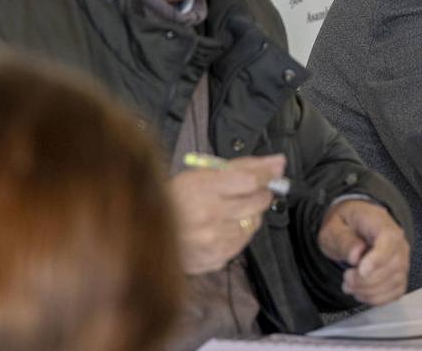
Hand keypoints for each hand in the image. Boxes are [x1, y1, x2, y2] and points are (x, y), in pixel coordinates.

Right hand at [170, 154, 283, 274]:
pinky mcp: (215, 258)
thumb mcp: (201, 173)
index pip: (251, 180)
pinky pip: (243, 243)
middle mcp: (210, 217)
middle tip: (250, 190)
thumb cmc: (174, 199)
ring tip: (230, 210)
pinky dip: (239, 233)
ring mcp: (213, 240)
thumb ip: (243, 166)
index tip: (273, 171)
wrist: (143, 232)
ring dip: (249, 214)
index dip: (267, 174)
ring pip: (254, 223)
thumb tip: (278, 162)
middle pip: (257, 202)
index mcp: (203, 189)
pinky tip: (223, 227)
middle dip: (260, 194)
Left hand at [318, 199, 409, 304]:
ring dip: (369, 291)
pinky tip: (362, 291)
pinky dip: (376, 298)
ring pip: (395, 281)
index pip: (389, 240)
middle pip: (393, 265)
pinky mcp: (400, 275)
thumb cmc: (344, 227)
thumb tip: (356, 255)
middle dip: (366, 280)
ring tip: (350, 284)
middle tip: (347, 278)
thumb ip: (343, 240)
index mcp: (380, 222)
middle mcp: (397, 241)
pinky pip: (395, 292)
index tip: (361, 271)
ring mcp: (402, 258)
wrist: (351, 229)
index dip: (378, 258)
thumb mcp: (333, 228)